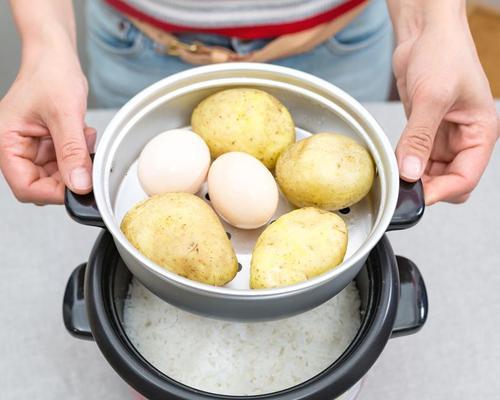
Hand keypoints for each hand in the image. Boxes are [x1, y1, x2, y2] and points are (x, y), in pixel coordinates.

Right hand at [0, 33, 94, 203]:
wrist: (56, 56)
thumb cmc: (50, 74)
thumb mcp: (65, 115)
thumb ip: (72, 153)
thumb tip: (78, 184)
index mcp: (7, 142)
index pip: (25, 187)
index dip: (53, 193)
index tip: (78, 188)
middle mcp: (17, 148)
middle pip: (42, 185)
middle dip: (69, 175)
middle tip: (86, 159)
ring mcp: (34, 147)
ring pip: (57, 175)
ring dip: (76, 163)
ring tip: (83, 137)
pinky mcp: (49, 144)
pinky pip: (66, 162)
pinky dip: (79, 154)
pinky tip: (83, 134)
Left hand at [393, 11, 497, 204]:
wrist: (425, 33)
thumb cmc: (444, 53)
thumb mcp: (432, 97)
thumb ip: (420, 137)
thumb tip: (410, 172)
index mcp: (480, 133)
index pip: (465, 178)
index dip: (441, 191)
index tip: (416, 196)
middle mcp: (464, 139)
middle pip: (448, 181)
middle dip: (427, 186)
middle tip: (402, 184)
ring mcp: (442, 137)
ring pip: (430, 173)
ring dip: (413, 175)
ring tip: (395, 170)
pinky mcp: (424, 131)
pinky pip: (415, 158)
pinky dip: (404, 162)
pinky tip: (393, 160)